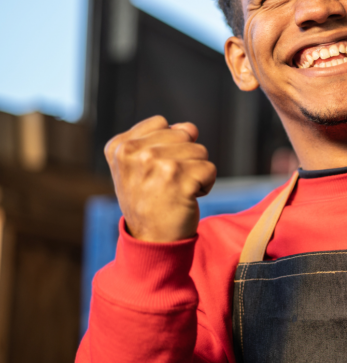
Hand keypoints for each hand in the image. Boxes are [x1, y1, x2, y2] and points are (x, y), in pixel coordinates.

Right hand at [104, 116, 216, 242]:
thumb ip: (158, 139)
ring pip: (200, 151)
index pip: (162, 123)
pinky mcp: (180, 180)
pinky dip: (206, 185)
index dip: (168, 145)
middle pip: (185, 135)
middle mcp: (135, 152)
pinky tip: (187, 199)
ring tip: (176, 190)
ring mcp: (157, 164)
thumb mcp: (138, 165)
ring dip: (196, 172)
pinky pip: (210, 169)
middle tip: (167, 182)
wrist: (151, 240)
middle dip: (185, 158)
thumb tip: (189, 127)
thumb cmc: (149, 200)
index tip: (155, 169)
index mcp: (120, 146)